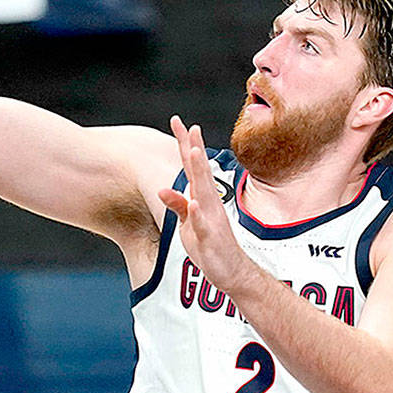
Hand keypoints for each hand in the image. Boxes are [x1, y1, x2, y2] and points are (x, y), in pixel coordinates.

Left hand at [158, 116, 253, 295]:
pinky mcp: (210, 238)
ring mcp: (211, 219)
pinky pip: (203, 224)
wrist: (230, 271)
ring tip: (193, 151)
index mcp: (201, 197)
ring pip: (203, 192)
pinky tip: (193, 204)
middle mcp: (208, 203)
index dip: (185, 144)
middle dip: (194, 148)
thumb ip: (177, 204)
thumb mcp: (187, 223)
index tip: (179, 121)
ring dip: (199, 172)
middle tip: (190, 125)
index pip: (191, 166)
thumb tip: (162, 188)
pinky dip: (197, 214)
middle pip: (199, 171)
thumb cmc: (209, 245)